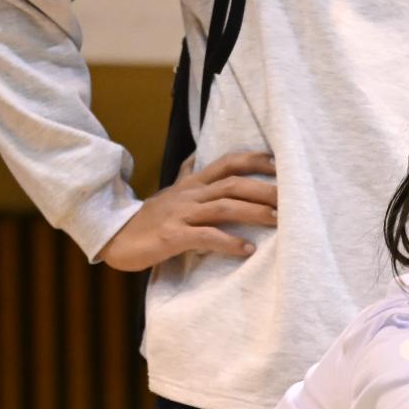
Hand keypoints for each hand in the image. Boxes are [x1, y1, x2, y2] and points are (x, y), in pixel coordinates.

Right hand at [99, 151, 277, 271]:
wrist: (115, 238)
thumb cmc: (150, 219)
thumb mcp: (171, 194)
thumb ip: (187, 176)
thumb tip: (195, 157)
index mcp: (192, 184)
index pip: (227, 164)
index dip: (253, 161)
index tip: (279, 164)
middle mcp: (190, 195)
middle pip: (233, 185)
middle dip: (264, 190)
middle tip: (293, 198)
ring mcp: (181, 215)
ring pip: (223, 208)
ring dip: (253, 213)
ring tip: (279, 220)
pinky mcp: (172, 237)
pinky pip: (205, 237)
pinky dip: (228, 243)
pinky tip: (247, 251)